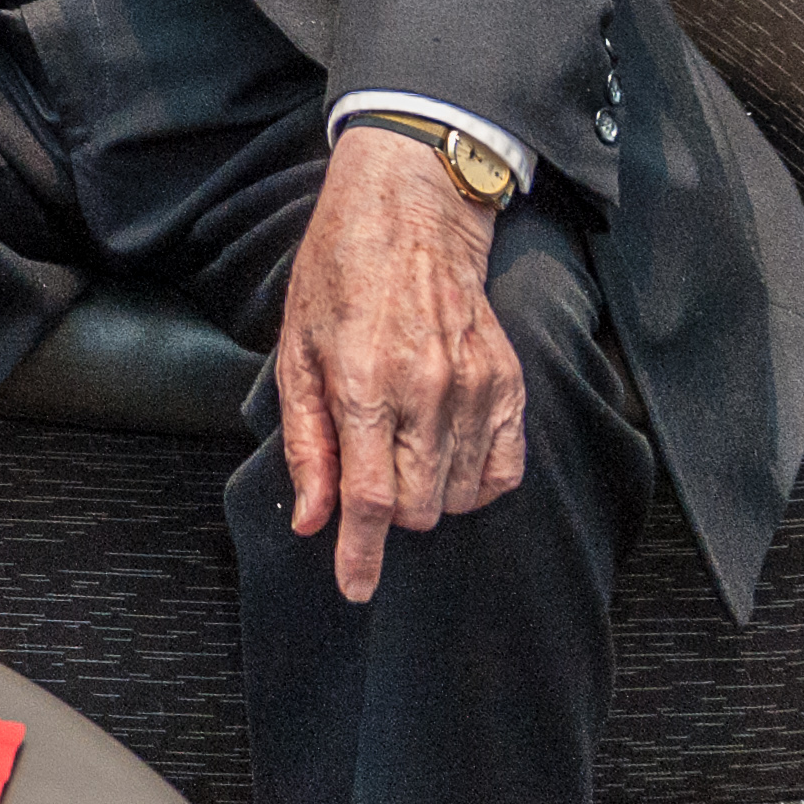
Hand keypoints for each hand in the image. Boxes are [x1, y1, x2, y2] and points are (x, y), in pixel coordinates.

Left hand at [276, 128, 520, 602]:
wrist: (408, 215)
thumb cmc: (337, 277)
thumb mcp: (295, 353)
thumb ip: (306, 441)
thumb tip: (311, 518)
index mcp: (365, 383)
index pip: (370, 498)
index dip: (361, 553)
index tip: (355, 588)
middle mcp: (427, 391)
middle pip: (419, 508)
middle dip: (388, 516)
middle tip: (366, 479)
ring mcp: (475, 389)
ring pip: (458, 496)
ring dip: (427, 497)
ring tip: (400, 451)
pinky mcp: (508, 385)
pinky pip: (502, 470)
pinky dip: (474, 483)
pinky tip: (444, 459)